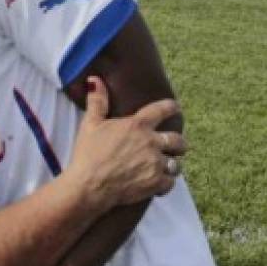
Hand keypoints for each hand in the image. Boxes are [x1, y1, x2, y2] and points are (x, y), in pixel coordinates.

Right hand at [67, 76, 184, 209]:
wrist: (89, 185)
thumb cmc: (88, 154)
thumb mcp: (90, 124)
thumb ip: (97, 101)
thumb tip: (94, 80)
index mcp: (137, 126)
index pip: (163, 110)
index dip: (171, 107)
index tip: (175, 107)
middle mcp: (151, 143)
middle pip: (178, 140)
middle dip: (178, 143)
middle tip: (173, 146)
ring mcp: (155, 164)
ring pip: (176, 164)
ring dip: (170, 164)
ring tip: (163, 167)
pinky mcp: (156, 183)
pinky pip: (171, 182)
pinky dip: (165, 183)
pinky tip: (158, 183)